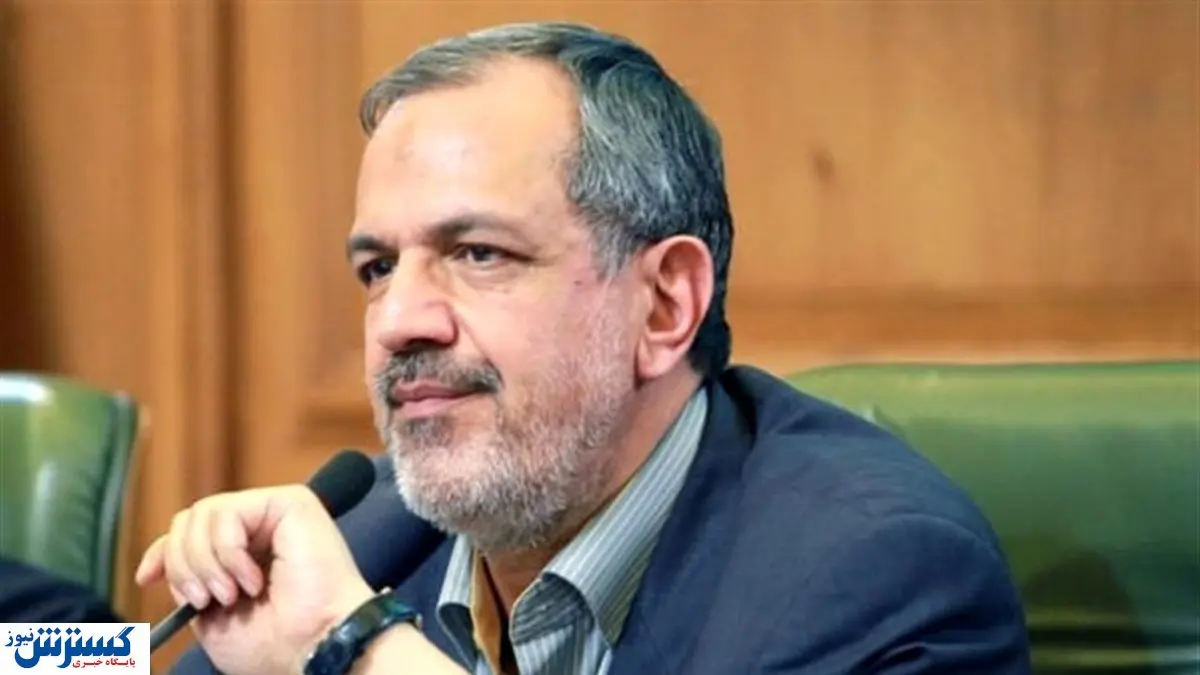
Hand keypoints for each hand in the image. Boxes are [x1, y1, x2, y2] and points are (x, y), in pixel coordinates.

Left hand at [135, 485, 373, 674]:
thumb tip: (157, 565)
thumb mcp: (210, 617)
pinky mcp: (290, 502)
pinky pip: (228, 513)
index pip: (191, 532)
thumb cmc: (273, 643)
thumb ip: (189, 581)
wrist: (313, 646)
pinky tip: (252, 579)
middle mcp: (261, 527)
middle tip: (206, 600)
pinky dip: (228, 553)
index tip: (147, 578)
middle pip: (190, 520)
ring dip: (205, 563)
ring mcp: (275, 512)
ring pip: (203, 513)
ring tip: (232, 594)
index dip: (163, 552)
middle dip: (183, 565)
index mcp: (245, 553)